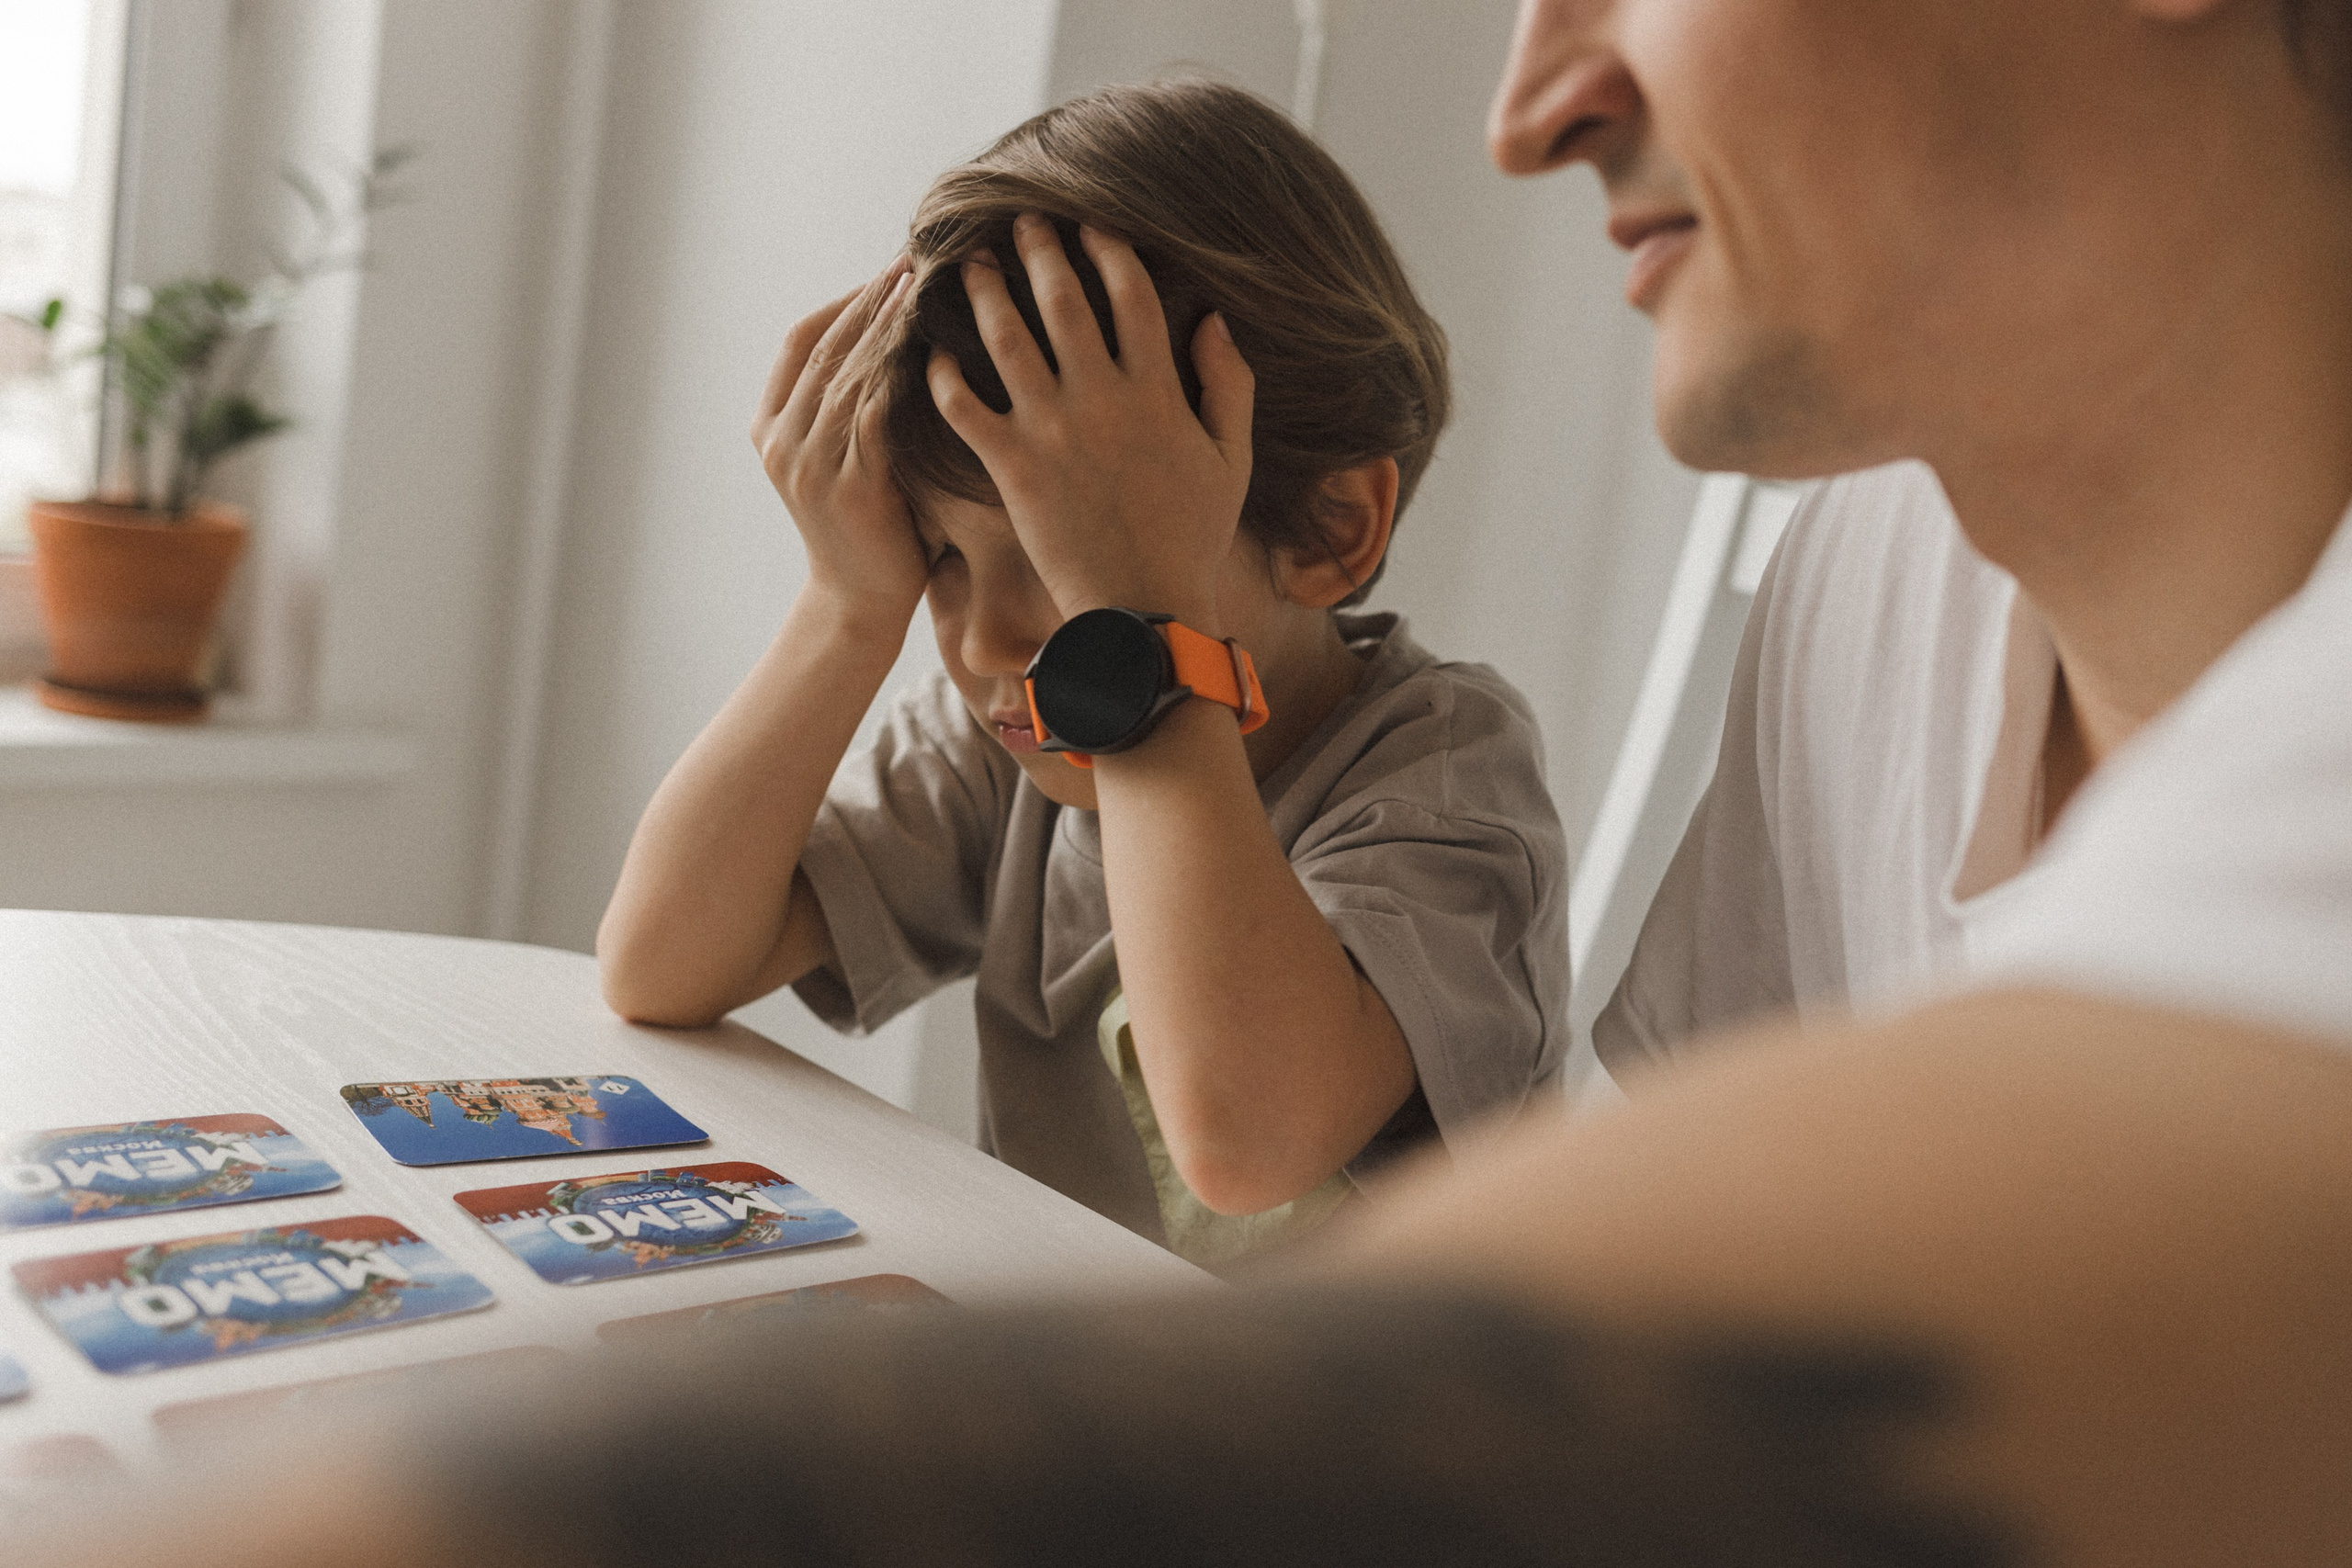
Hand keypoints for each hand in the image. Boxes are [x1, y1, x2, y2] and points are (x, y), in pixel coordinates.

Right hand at [753, 259, 925, 626]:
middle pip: (822, 346)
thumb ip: (854, 403)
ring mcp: (805, 463)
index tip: (889, 268)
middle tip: (914, 259)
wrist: (860, 601)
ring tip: (924, 288)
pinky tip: (929, 345)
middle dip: (869, 298)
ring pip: (845, 372)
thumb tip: (900, 333)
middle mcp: (778, 439)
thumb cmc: (871, 524)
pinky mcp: (842, 486)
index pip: (799, 338)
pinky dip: (896, 374)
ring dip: (886, 325)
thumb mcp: (848, 455)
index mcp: (769, 425)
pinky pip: (869, 414)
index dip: (844, 299)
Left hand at [926, 214, 1253, 632]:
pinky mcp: (1011, 467)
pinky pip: (964, 408)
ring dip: (985, 294)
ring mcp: (1052, 430)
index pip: (1130, 294)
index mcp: (1157, 390)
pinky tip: (929, 350)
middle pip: (1062, 300)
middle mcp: (1102, 398)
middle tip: (1018, 221)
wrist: (1144, 610)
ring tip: (969, 265)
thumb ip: (1229, 386)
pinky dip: (942, 375)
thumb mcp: (1232, 460)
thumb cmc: (1191, 539)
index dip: (1107, 250)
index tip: (1088, 225)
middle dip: (1038, 251)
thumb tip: (1214, 320)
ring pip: (1007, 339)